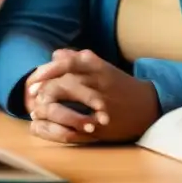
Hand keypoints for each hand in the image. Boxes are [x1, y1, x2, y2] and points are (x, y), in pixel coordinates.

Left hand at [26, 49, 160, 143]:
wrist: (149, 105)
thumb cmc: (118, 84)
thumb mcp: (100, 66)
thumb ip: (76, 58)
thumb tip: (54, 53)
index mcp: (94, 65)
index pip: (62, 64)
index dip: (44, 73)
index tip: (33, 81)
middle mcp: (96, 82)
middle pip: (59, 86)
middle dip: (42, 93)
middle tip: (32, 98)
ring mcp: (99, 105)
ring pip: (63, 107)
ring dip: (46, 111)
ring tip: (38, 112)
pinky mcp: (101, 125)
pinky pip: (72, 128)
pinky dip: (55, 129)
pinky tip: (46, 127)